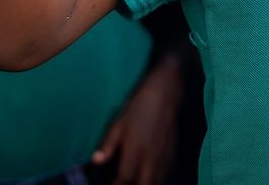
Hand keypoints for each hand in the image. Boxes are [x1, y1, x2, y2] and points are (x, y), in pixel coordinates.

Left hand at [92, 57, 181, 184]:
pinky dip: (157, 181)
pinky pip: (166, 176)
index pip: (125, 179)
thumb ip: (108, 144)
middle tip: (122, 184)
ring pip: (157, 183)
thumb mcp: (119, 123)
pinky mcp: (173, 153)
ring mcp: (164, 157)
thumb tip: (95, 161)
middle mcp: (152, 157)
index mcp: (136, 150)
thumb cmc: (139, 106)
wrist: (166, 93)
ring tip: (136, 182)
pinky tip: (151, 179)